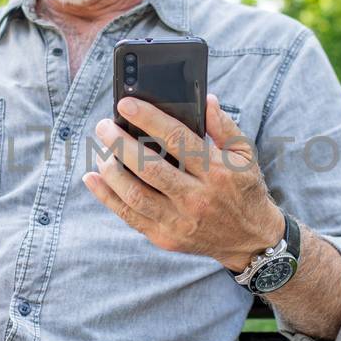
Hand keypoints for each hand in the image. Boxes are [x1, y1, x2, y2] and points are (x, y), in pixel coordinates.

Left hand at [82, 92, 283, 271]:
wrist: (249, 240)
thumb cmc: (244, 190)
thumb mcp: (245, 155)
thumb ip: (224, 126)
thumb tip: (205, 100)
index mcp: (216, 172)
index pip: (178, 139)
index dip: (149, 119)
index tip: (125, 104)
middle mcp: (196, 198)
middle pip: (150, 168)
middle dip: (120, 144)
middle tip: (103, 126)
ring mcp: (179, 220)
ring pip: (135, 194)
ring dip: (111, 170)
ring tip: (101, 151)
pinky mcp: (165, 237)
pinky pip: (129, 216)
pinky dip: (106, 196)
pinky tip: (91, 178)